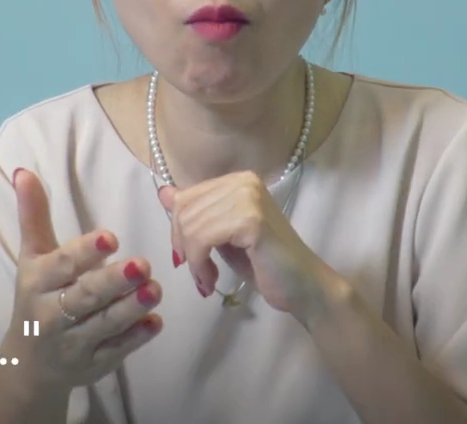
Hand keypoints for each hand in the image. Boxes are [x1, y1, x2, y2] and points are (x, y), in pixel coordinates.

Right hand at [6, 168, 163, 389]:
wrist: (28, 364)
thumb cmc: (36, 297)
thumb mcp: (32, 257)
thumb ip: (34, 216)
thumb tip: (23, 171)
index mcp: (38, 282)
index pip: (61, 265)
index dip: (85, 252)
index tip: (110, 237)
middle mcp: (52, 314)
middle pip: (85, 297)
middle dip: (113, 282)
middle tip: (142, 265)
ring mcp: (74, 342)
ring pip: (104, 325)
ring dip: (131, 308)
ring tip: (155, 289)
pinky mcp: (93, 364)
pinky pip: (116, 352)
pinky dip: (135, 339)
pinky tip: (156, 323)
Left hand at [158, 171, 332, 316]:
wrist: (302, 286)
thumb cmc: (264, 263)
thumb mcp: (222, 235)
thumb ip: (197, 213)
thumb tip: (163, 193)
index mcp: (238, 180)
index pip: (185, 198)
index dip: (178, 232)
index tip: (189, 258)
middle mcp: (244, 181)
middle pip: (184, 211)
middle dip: (184, 248)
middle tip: (200, 274)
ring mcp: (249, 198)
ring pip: (191, 227)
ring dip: (193, 262)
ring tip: (207, 280)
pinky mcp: (251, 220)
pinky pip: (203, 240)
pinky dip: (200, 265)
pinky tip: (212, 281)